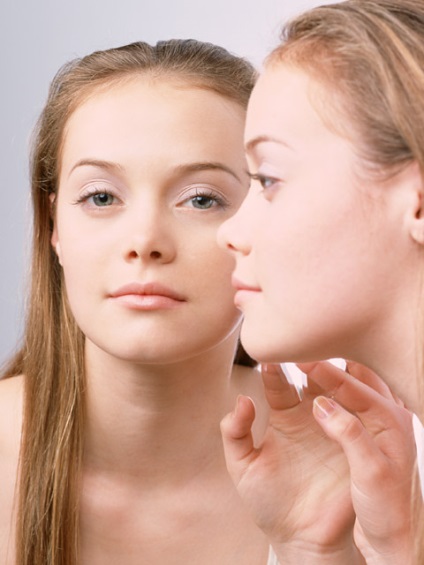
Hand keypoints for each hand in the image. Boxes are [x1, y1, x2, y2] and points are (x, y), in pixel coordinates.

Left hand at [221, 363, 361, 563]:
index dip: (273, 368)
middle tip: (300, 347)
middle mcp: (310, 415)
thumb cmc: (268, 502)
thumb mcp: (242, 466)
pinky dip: (351, 404)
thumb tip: (243, 400)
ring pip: (336, 391)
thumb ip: (235, 433)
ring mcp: (334, 427)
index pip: (279, 382)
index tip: (268, 355)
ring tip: (322, 363)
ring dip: (331, 377)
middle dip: (307, 361)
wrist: (301, 539)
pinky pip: (356, 419)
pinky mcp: (353, 444)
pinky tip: (343, 394)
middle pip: (312, 378)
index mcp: (284, 415)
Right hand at [300, 361, 418, 564]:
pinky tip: (316, 386)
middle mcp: (387, 414)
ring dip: (329, 371)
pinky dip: (332, 386)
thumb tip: (322, 404)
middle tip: (299, 350)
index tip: (300, 358)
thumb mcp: (371, 473)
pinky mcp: (367, 431)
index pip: (354, 384)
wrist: (394, 537)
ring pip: (352, 382)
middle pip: (355, 374)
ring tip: (304, 361)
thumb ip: (349, 434)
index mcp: (391, 421)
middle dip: (327, 361)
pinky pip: (348, 397)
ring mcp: (377, 421)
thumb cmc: (386, 510)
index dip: (325, 370)